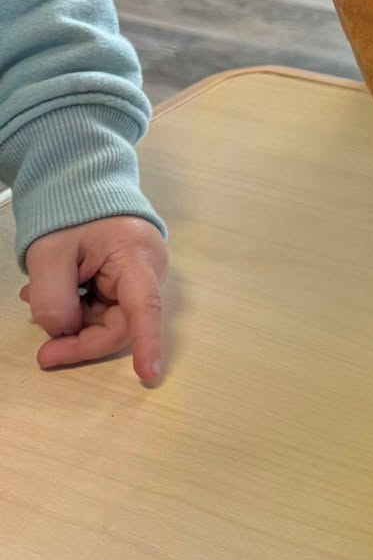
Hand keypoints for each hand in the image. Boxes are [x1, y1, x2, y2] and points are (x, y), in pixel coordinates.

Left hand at [20, 216, 168, 384]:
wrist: (79, 185)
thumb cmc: (70, 211)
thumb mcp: (48, 254)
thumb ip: (54, 299)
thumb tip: (65, 332)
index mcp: (136, 255)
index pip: (144, 306)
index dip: (146, 342)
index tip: (148, 374)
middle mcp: (149, 270)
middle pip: (122, 323)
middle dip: (80, 339)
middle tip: (43, 352)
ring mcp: (141, 277)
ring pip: (111, 320)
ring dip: (73, 321)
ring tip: (36, 298)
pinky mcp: (129, 281)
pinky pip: (105, 309)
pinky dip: (76, 310)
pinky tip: (51, 293)